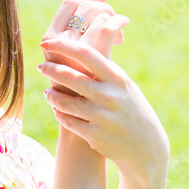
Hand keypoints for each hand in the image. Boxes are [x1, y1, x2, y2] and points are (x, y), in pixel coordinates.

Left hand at [37, 38, 169, 182]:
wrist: (146, 147)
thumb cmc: (132, 110)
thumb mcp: (126, 86)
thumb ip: (106, 70)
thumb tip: (82, 50)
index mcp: (117, 78)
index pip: (86, 54)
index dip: (63, 46)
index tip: (48, 42)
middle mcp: (109, 95)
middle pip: (71, 77)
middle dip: (51, 70)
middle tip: (41, 66)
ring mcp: (101, 116)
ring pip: (65, 102)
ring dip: (52, 96)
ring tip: (47, 91)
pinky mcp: (94, 135)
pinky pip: (68, 121)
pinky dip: (60, 113)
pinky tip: (57, 109)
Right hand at [40, 0, 129, 95]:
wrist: (82, 122)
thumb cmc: (76, 94)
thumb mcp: (66, 67)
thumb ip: (71, 46)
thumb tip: (90, 14)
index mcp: (50, 41)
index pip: (68, 4)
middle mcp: (60, 42)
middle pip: (85, 5)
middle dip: (102, 4)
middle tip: (112, 12)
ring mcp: (76, 51)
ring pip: (98, 14)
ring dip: (111, 16)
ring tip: (117, 35)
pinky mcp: (94, 59)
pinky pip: (108, 27)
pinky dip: (119, 23)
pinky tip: (123, 35)